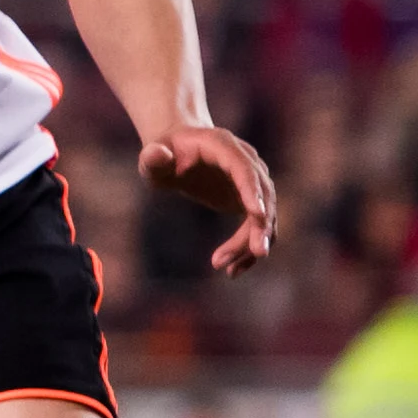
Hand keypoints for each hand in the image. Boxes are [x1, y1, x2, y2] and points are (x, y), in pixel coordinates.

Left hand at [141, 124, 273, 274]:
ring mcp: (253, 181)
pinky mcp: (250, 200)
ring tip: (228, 270)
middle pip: (263, 197)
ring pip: (265, 216)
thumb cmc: (162, 152)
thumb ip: (153, 156)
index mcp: (225, 147)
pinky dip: (248, 248)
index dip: (251, 191)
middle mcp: (247, 161)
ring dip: (250, 244)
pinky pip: (258, 226)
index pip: (245, 170)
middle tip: (249, 256)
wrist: (176, 150)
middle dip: (257, 227)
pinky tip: (233, 270)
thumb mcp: (152, 157)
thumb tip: (158, 153)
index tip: (256, 215)